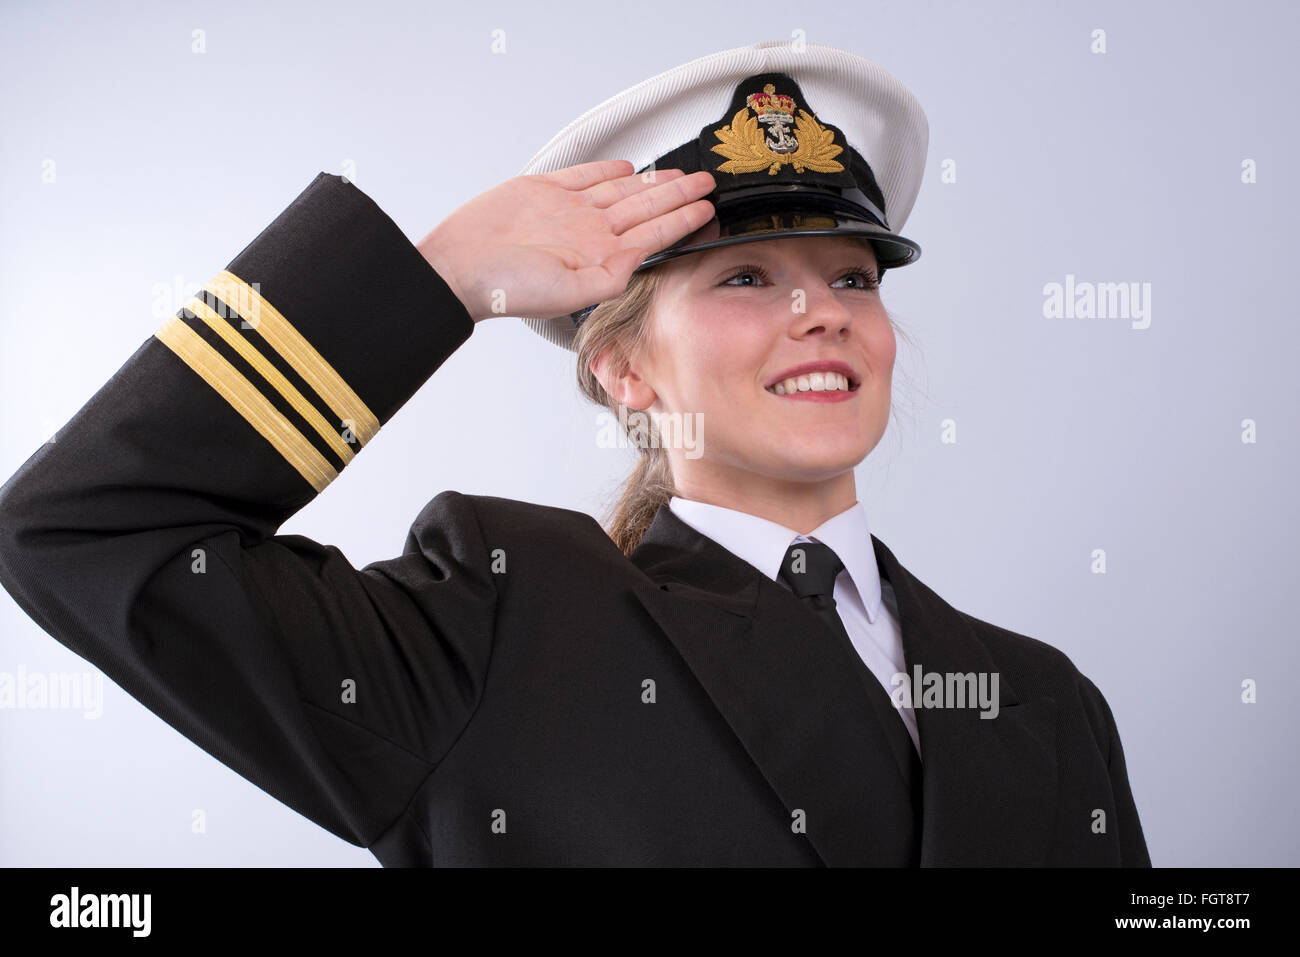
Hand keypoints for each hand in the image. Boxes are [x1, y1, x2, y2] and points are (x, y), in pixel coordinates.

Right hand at [416, 161, 715, 322]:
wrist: (460, 265)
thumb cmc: (506, 288)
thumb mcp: (569, 294)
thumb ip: (609, 277)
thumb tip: (640, 259)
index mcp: (599, 259)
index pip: (653, 236)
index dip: (683, 220)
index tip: (708, 210)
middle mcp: (588, 234)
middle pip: (645, 209)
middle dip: (679, 195)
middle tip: (708, 183)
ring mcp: (568, 212)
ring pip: (622, 191)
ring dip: (652, 182)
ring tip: (681, 174)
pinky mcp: (544, 191)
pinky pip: (584, 176)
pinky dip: (607, 170)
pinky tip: (629, 167)